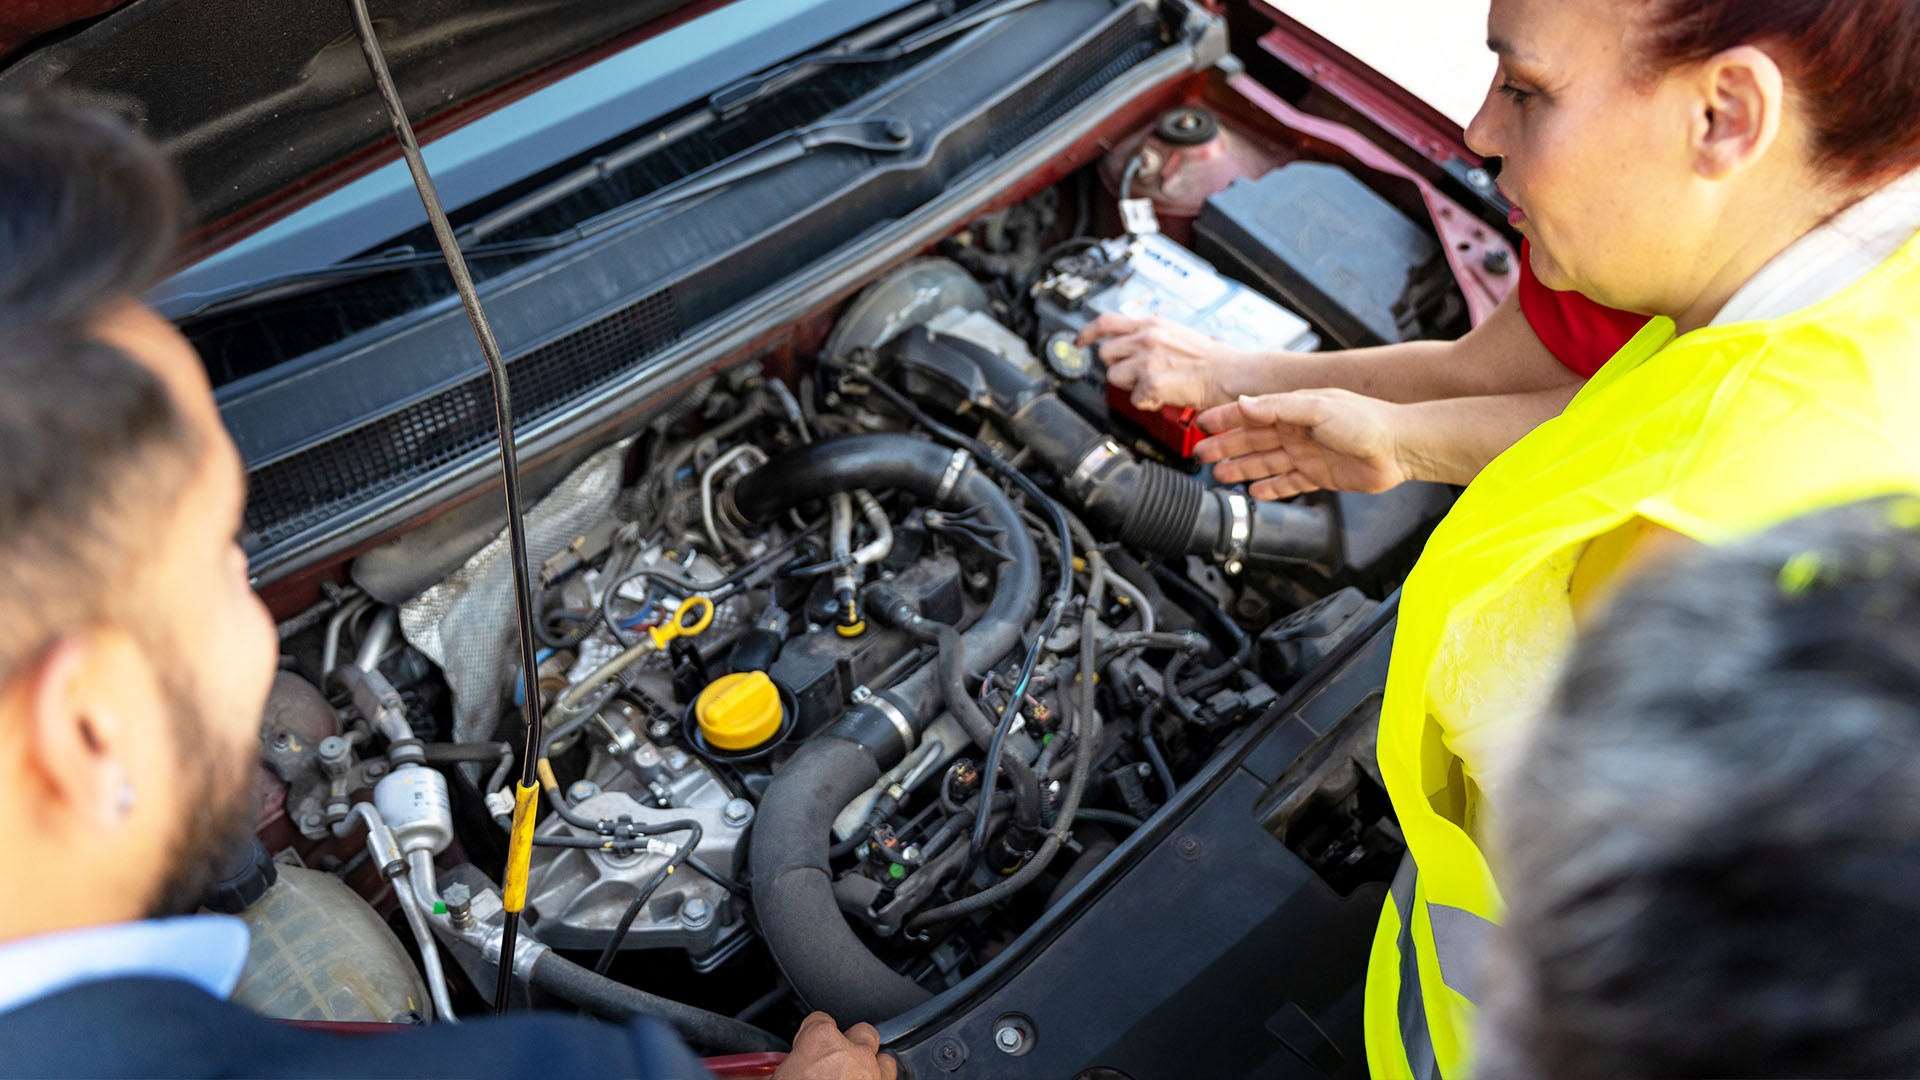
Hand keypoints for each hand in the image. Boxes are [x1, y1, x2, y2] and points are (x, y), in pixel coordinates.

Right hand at [770, 1013, 898, 1079]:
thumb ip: (774, 1074)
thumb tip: (752, 1079)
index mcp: (821, 1042)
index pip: (819, 1020)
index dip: (809, 1036)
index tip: (804, 1049)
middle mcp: (853, 1053)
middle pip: (861, 1032)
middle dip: (850, 1044)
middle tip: (833, 1063)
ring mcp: (874, 1076)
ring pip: (884, 1059)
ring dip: (872, 1068)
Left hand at [1077, 313, 1247, 410]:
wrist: (1231, 373)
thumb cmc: (1209, 359)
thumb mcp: (1174, 334)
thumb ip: (1147, 335)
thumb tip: (1126, 343)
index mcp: (1151, 324)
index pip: (1105, 321)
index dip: (1087, 333)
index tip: (1079, 341)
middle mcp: (1146, 338)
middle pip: (1105, 354)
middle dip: (1117, 366)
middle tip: (1138, 373)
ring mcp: (1147, 360)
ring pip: (1114, 377)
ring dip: (1130, 385)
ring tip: (1155, 383)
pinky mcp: (1151, 382)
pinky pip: (1133, 398)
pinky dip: (1146, 402)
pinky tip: (1163, 395)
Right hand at [1194, 390, 1408, 498]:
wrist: (1400, 447)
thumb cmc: (1368, 420)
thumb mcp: (1317, 406)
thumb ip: (1278, 407)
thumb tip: (1245, 404)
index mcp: (1295, 409)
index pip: (1251, 414)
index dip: (1225, 419)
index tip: (1201, 423)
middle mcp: (1298, 431)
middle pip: (1252, 440)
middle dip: (1225, 446)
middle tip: (1200, 454)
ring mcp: (1307, 454)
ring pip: (1265, 463)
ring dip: (1241, 468)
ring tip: (1219, 475)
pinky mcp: (1319, 476)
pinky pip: (1287, 483)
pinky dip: (1270, 487)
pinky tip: (1254, 491)